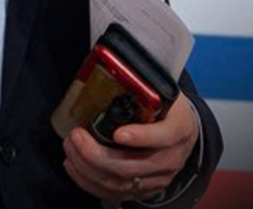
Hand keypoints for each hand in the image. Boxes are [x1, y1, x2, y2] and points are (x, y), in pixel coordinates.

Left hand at [62, 93, 198, 203]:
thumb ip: (139, 83)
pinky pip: (114, 193)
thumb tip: (107, 60)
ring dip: (87, 167)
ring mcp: (159, 177)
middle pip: (133, 166)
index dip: (142, 137)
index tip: (118, 133)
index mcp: (179, 128)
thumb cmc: (164, 107)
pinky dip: (89, 181)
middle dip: (96, 154)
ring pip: (120, 182)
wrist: (182, 131)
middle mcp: (171, 158)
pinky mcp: (145, 189)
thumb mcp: (160, 91)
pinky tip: (73, 165)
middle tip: (76, 136)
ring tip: (70, 147)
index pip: (164, 136)